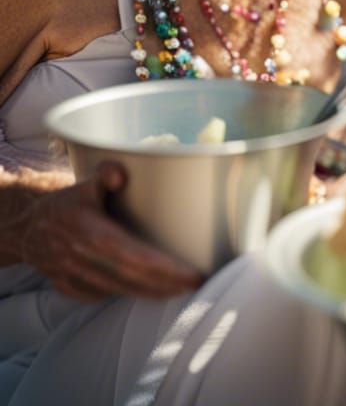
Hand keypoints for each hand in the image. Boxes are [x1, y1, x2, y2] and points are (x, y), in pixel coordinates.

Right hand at [21, 161, 203, 300]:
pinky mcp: (68, 287)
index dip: (164, 269)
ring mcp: (72, 277)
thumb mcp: (84, 182)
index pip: (134, 257)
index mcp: (90, 234)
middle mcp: (81, 259)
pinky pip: (99, 296)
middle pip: (131, 278)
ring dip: (150, 292)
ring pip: (118, 290)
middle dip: (166, 283)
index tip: (192, 274)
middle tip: (195, 283)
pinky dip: (125, 294)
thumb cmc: (65, 202)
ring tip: (179, 289)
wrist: (25, 226)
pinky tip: (147, 290)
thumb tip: (120, 176)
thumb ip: (105, 172)